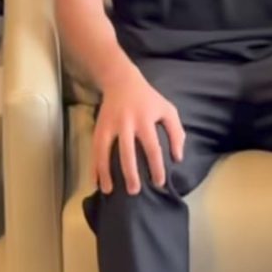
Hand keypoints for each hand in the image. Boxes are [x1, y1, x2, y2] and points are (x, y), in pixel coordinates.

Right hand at [93, 65, 185, 194]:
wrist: (122, 81)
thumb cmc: (149, 99)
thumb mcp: (168, 110)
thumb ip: (177, 133)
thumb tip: (177, 158)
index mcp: (145, 120)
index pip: (152, 148)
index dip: (156, 167)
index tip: (159, 182)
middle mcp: (126, 123)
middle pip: (127, 152)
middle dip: (130, 173)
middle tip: (134, 191)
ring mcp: (110, 126)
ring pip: (105, 151)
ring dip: (106, 172)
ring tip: (109, 191)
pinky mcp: (98, 128)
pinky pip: (94, 150)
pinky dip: (93, 166)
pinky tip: (94, 181)